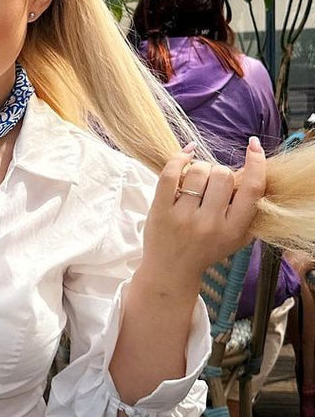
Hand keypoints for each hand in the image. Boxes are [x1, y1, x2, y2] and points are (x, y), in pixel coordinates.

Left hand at [142, 138, 266, 281]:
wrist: (171, 270)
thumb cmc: (207, 248)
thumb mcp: (236, 236)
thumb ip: (247, 209)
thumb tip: (251, 170)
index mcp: (234, 229)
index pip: (252, 189)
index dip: (256, 163)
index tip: (254, 146)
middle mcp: (210, 224)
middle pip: (222, 175)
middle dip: (220, 171)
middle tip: (212, 183)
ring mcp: (183, 217)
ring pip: (198, 171)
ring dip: (199, 168)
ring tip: (197, 181)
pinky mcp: (160, 211)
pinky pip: (170, 174)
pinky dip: (179, 159)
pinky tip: (186, 155)